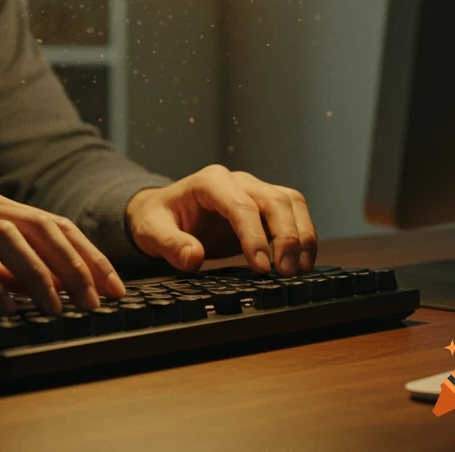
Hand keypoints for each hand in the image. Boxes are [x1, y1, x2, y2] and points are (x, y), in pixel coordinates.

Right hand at [0, 191, 127, 315]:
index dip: (86, 254)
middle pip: (38, 226)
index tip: (112, 286)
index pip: (50, 223)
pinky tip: (6, 308)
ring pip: (7, 238)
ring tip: (60, 307)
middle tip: (98, 299)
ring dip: (40, 274)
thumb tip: (38, 285)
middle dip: (76, 263)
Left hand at [124, 164, 317, 276]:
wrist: (162, 212)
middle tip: (287, 273)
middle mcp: (237, 180)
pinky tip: (302, 262)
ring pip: (291, 203)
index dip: (255, 236)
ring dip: (301, 235)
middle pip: (274, 200)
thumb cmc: (157, 220)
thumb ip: (170, 244)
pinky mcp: (264, 206)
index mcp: (209, 182)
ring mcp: (253, 190)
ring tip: (299, 270)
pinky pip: (293, 213)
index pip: (241, 205)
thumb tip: (194, 258)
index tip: (262, 267)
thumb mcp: (152, 233)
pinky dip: (303, 235)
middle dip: (286, 237)